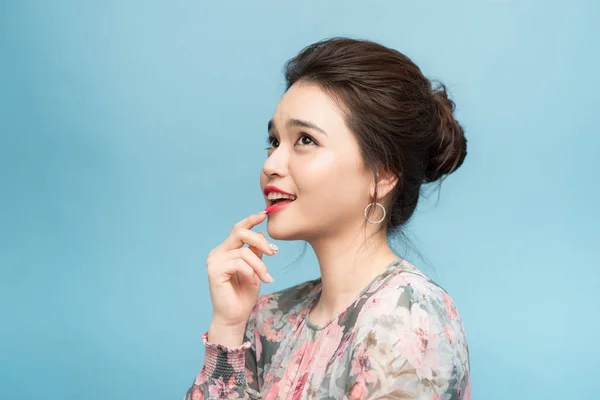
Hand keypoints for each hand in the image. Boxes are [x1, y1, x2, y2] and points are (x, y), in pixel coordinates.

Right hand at [206, 211, 276, 327]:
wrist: (235, 317)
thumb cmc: (244, 295)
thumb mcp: (255, 269)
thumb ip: (256, 253)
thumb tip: (262, 234)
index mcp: (226, 250)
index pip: (238, 229)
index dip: (250, 220)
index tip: (264, 214)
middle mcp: (218, 253)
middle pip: (240, 232)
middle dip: (260, 241)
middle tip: (274, 252)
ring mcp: (214, 260)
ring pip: (244, 252)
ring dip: (260, 266)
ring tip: (266, 278)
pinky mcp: (214, 270)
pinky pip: (239, 263)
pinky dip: (251, 272)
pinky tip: (253, 282)